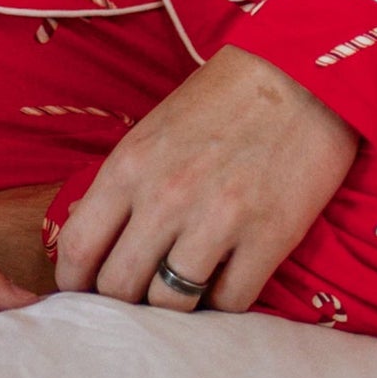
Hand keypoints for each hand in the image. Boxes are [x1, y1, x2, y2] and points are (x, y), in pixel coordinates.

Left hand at [52, 45, 357, 314]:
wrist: (302, 73)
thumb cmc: (223, 98)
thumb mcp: (153, 131)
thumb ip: (122, 186)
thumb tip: (90, 239)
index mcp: (130, 166)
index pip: (77, 248)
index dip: (74, 282)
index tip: (86, 291)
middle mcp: (166, 197)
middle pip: (119, 287)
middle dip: (123, 300)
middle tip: (141, 290)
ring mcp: (218, 221)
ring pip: (170, 304)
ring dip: (174, 304)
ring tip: (186, 286)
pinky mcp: (268, 238)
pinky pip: (229, 303)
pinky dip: (224, 301)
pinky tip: (228, 277)